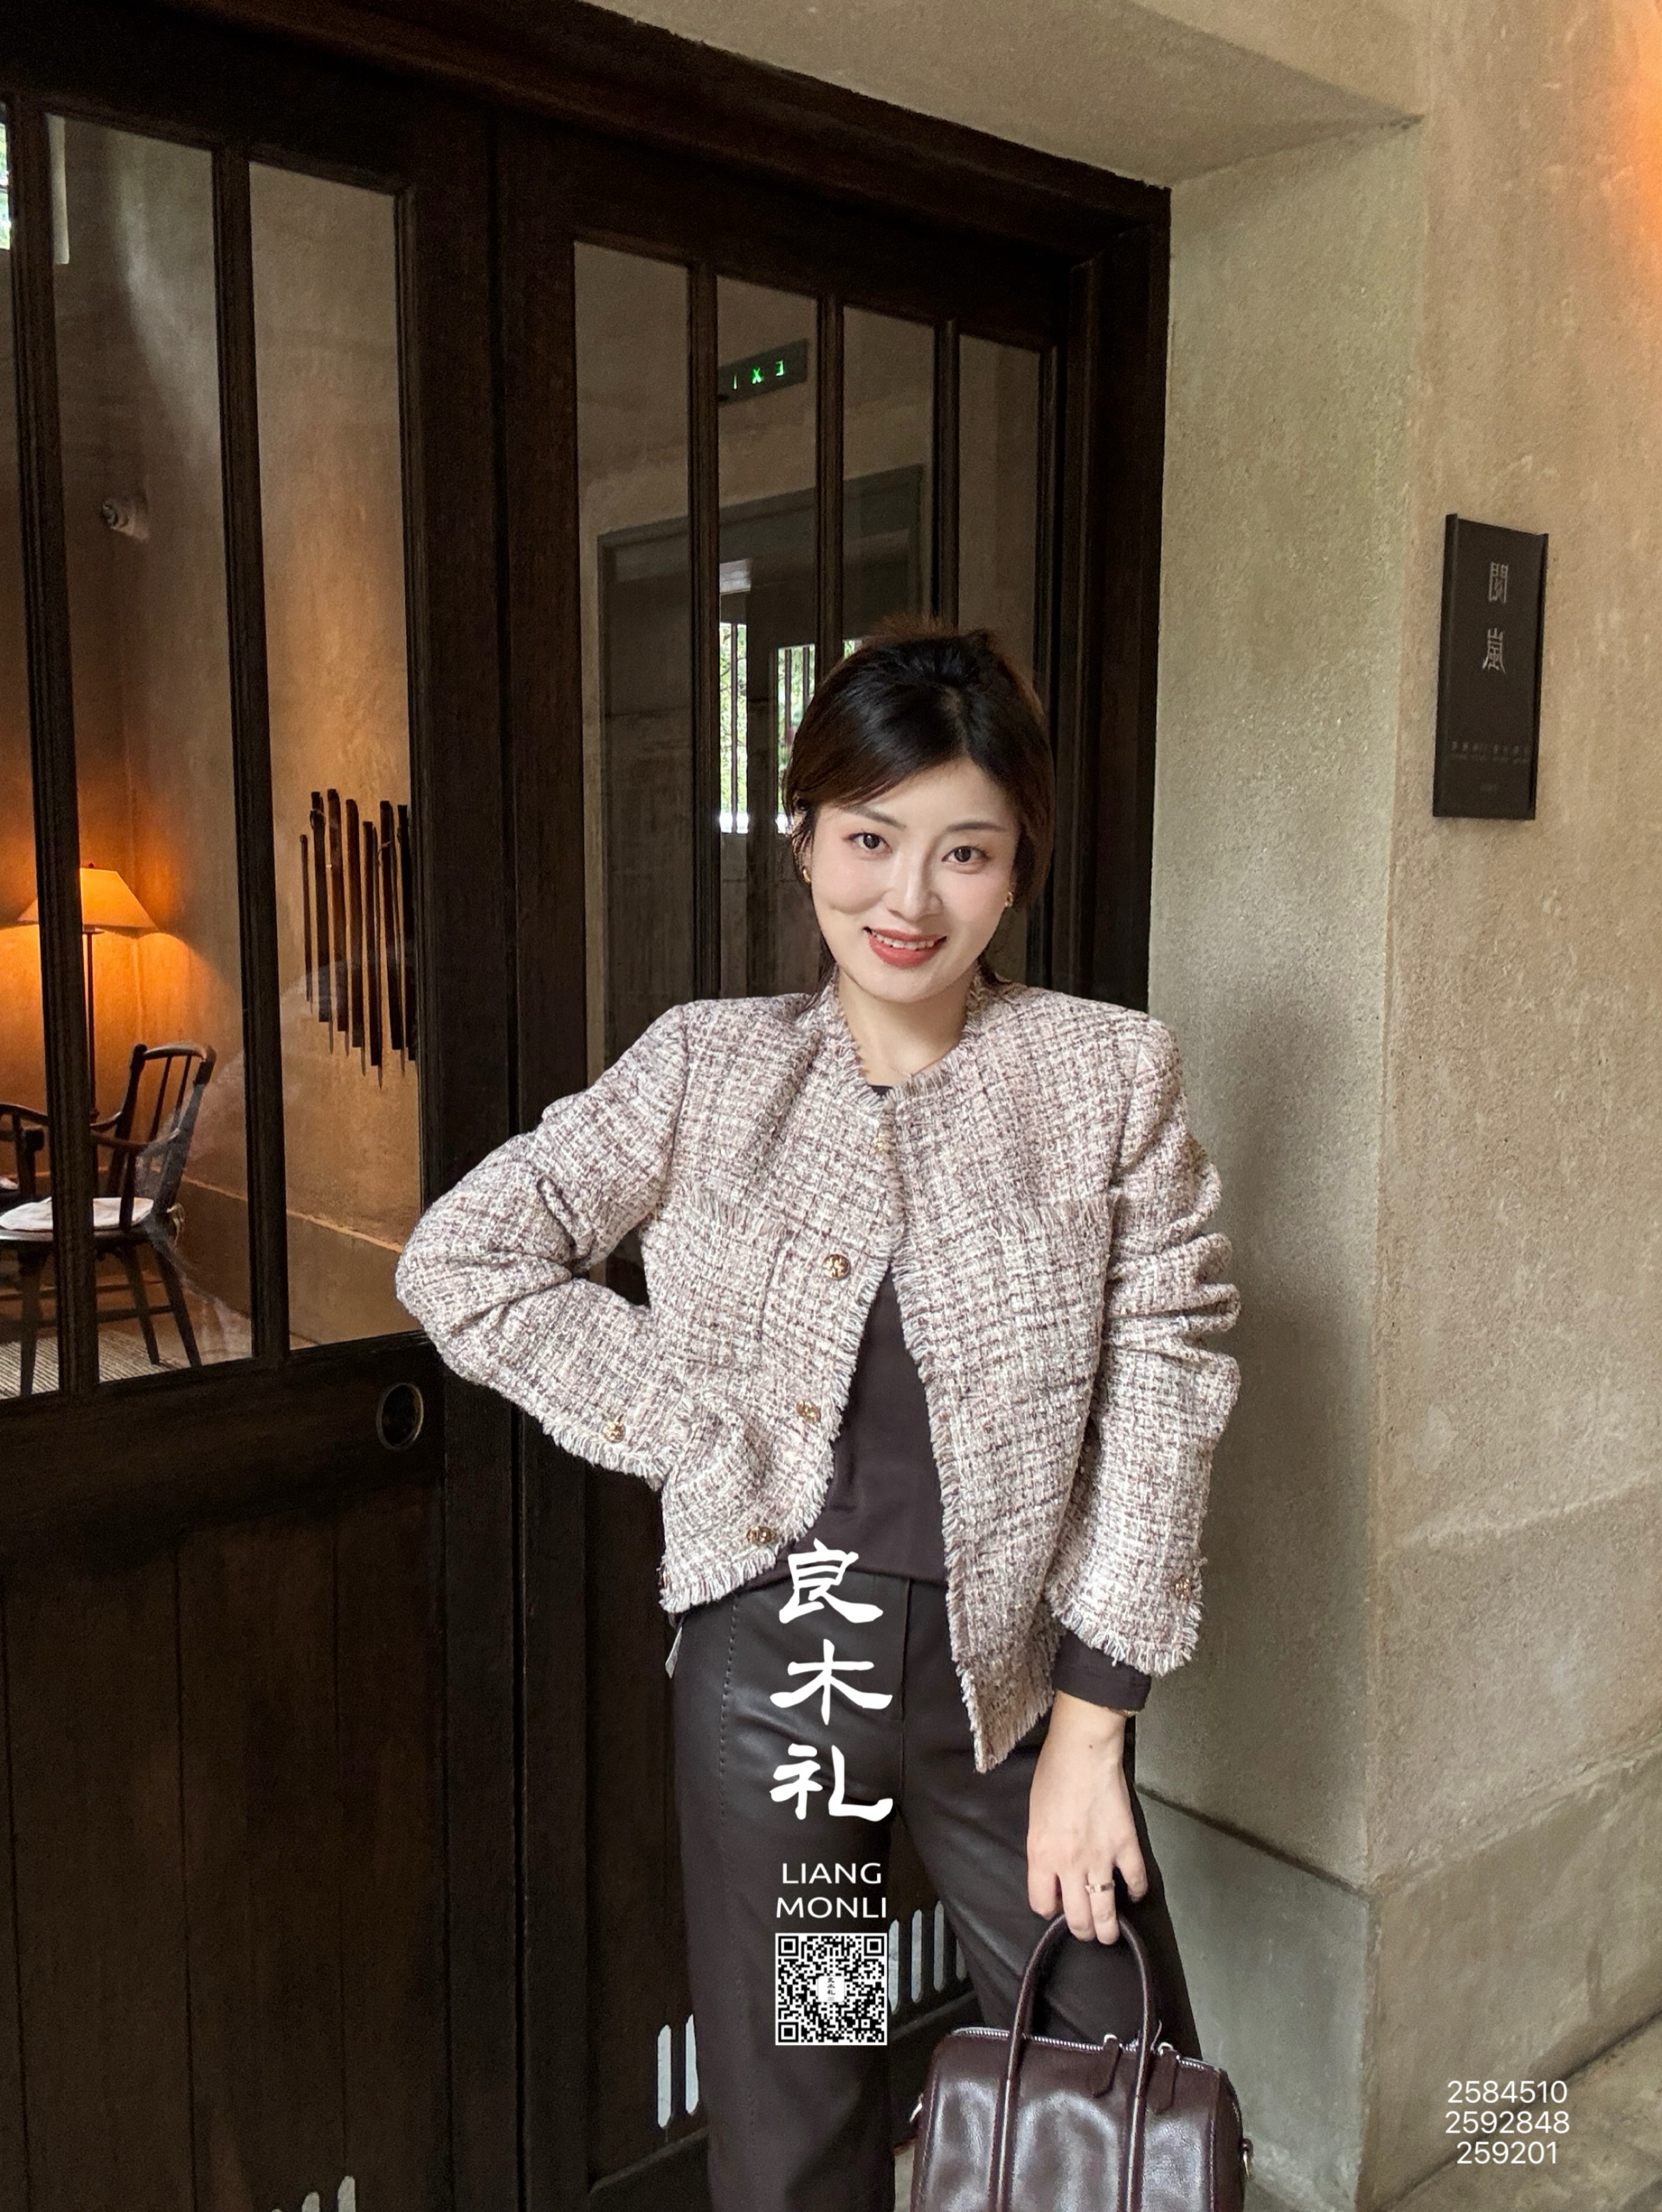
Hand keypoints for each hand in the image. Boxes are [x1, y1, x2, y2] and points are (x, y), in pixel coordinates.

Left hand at [1026, 1692, 1146, 1943]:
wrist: (1083, 1750)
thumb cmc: (1052, 1775)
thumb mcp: (1035, 1817)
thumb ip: (1043, 1850)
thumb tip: (1054, 1872)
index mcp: (1042, 1855)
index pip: (1042, 1905)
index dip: (1049, 1910)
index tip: (1056, 1905)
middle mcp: (1070, 1864)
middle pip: (1078, 1919)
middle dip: (1082, 1931)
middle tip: (1086, 1928)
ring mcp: (1101, 1857)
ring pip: (1107, 1913)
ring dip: (1109, 1929)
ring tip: (1109, 1931)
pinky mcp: (1126, 1845)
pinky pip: (1136, 1881)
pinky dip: (1136, 1892)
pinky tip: (1133, 1893)